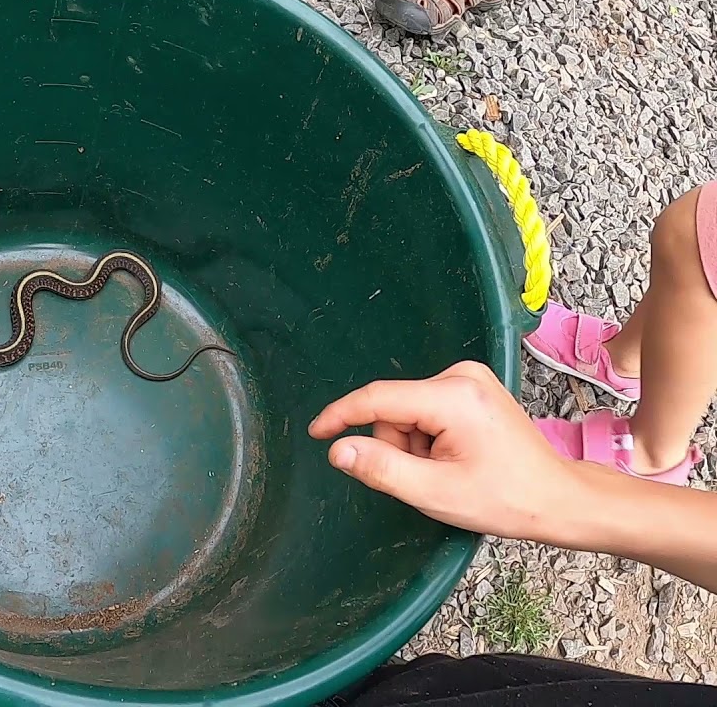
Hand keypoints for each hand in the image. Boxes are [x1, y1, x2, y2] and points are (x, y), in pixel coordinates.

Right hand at [307, 361, 580, 541]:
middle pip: (393, 409)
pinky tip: (456, 458)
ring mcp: (469, 379)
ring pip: (407, 412)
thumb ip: (381, 468)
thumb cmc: (505, 500)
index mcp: (452, 396)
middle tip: (429, 478)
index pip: (377, 399)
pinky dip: (428, 438)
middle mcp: (460, 375)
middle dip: (398, 446)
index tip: (314, 433)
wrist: (559, 499)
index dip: (340, 416)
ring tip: (448, 470)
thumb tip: (338, 449)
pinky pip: (425, 410)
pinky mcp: (472, 388)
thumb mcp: (435, 492)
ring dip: (414, 446)